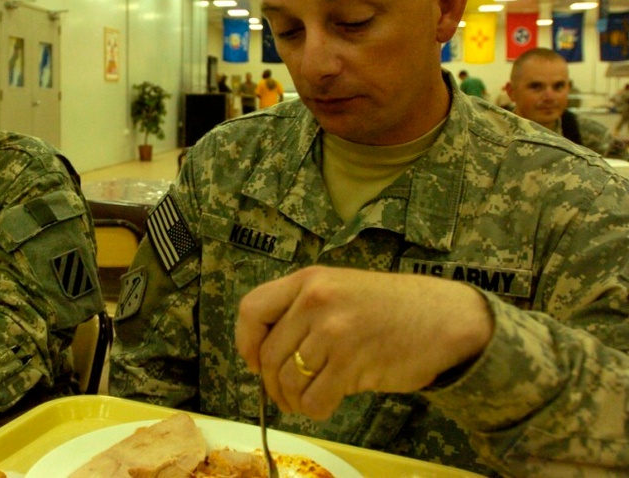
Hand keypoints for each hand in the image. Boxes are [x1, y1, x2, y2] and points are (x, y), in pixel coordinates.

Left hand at [234, 265, 491, 419]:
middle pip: (267, 355)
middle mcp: (315, 302)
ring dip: (293, 400)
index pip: (251, 310)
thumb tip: (265, 355)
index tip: (255, 361)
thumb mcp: (339, 289)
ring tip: (307, 399)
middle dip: (272, 383)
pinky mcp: (352, 363)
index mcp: (307, 281)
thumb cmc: (391, 306)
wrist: (444, 317)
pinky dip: (315, 409)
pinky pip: (314, 399)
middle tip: (287, 393)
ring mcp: (334, 332)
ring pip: (287, 380)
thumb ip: (302, 311)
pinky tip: (327, 402)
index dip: (246, 342)